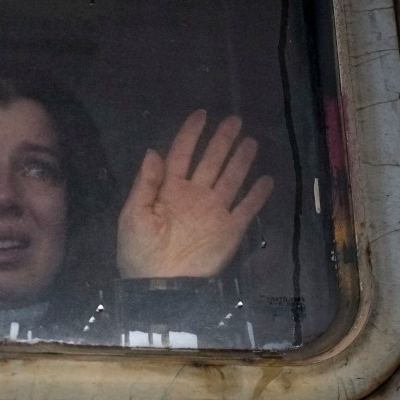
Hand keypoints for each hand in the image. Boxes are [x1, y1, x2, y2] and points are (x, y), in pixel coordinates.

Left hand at [117, 110, 273, 278]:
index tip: (201, 114)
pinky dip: (257, 195)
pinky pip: (246, 208)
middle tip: (234, 120)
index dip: (190, 134)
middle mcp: (194, 195)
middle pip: (210, 161)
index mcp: (168, 190)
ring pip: (230, 179)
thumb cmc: (140, 252)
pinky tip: (266, 179)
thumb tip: (152, 151)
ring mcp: (213, 211)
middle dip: (221, 141)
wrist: (160, 285)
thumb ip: (145, 183)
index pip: (181, 154)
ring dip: (240, 160)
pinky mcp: (230, 229)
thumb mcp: (133, 215)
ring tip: (251, 141)